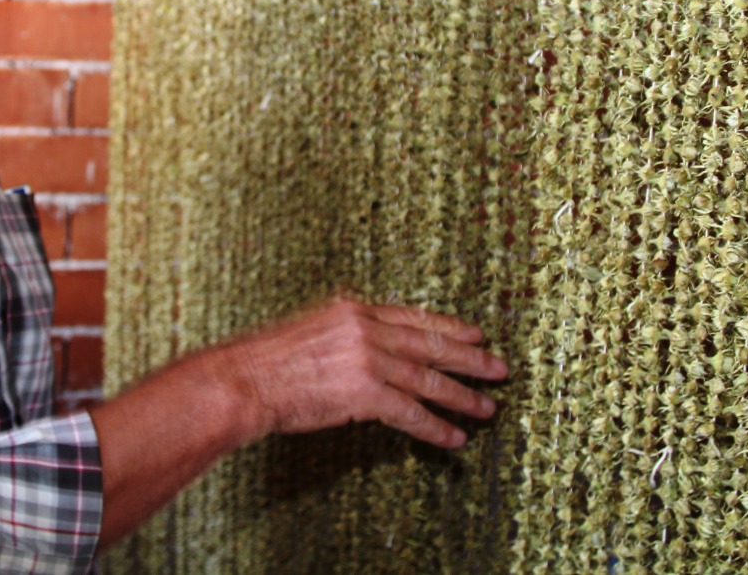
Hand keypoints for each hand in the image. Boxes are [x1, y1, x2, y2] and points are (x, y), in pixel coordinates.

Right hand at [223, 297, 507, 448]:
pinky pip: (411, 413)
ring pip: (428, 380)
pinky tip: (454, 437)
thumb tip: (370, 349)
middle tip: (499, 368)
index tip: (474, 333)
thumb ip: (346, 333)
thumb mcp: (312, 329)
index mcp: (354, 310)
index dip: (448, 326)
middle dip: (469, 358)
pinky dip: (435, 427)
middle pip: (430, 344)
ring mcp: (369, 360)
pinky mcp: (366, 393)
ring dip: (461, 397)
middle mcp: (367, 329)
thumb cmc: (269, 361)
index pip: (413, 316)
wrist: (247, 379)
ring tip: (486, 408)